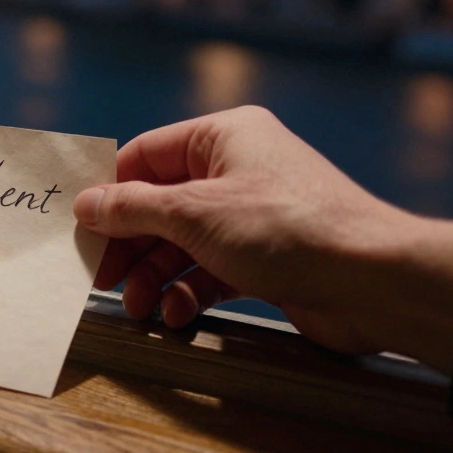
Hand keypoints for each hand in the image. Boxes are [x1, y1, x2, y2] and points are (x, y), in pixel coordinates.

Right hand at [73, 106, 452, 370]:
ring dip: (156, 277)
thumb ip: (132, 208)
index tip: (78, 229)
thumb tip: (85, 203)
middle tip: (101, 280)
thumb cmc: (286, 228)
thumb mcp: (194, 213)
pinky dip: (190, 292)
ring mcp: (251, 216)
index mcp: (222, 137)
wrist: (374, 281)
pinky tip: (179, 316)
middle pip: (159, 206)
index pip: (144, 157)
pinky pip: (210, 271)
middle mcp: (236, 170)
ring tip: (140, 309)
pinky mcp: (265, 258)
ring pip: (182, 243)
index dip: (108, 193)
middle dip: (130, 247)